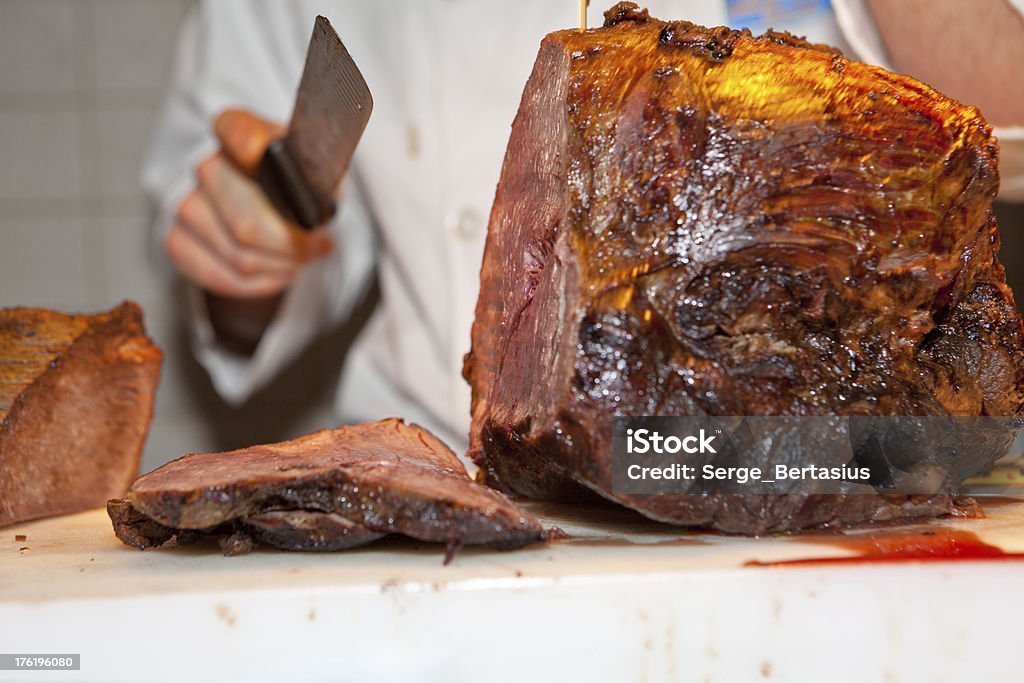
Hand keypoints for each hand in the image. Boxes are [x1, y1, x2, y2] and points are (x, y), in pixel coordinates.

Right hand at [164, 109, 333, 298]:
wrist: (269, 203)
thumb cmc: (298, 183)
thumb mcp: (318, 169)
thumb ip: (318, 177)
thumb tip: (319, 208)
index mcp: (240, 132)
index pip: (241, 135)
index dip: (256, 151)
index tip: (280, 173)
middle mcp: (207, 165)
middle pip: (247, 223)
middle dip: (292, 246)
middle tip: (318, 246)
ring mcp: (186, 203)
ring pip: (239, 256)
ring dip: (280, 267)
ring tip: (299, 259)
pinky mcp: (177, 240)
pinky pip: (220, 277)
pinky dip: (260, 283)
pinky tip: (278, 272)